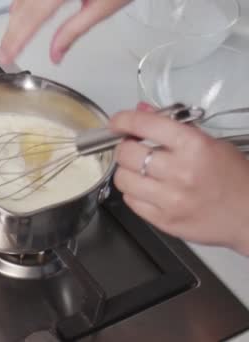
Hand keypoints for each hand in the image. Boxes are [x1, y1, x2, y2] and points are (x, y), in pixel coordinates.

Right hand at [0, 0, 129, 64]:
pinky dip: (22, 1)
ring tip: (10, 38)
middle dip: (11, 32)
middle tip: (4, 52)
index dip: (16, 39)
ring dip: (14, 17)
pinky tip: (18, 10)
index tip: (6, 55)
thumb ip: (74, 31)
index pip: (32, 19)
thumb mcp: (103, 7)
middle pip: (23, 8)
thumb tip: (56, 53)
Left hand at [110, 104, 248, 255]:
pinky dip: (133, 192)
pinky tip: (147, 189)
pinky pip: (130, 201)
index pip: (145, 125)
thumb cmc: (234, 177)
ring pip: (122, 179)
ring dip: (125, 171)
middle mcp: (180, 172)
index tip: (117, 122)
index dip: (124, 120)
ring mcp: (171, 199)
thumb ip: (173, 126)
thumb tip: (142, 110)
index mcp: (194, 146)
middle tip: (132, 149)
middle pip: (126, 153)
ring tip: (139, 171)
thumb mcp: (210, 143)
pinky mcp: (164, 221)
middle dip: (125, 148)